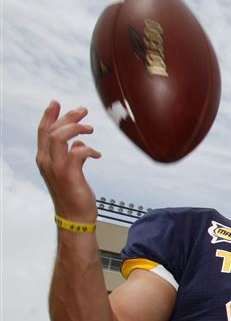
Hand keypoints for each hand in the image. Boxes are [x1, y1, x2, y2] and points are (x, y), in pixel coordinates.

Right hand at [36, 101, 101, 221]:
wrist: (75, 217)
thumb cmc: (74, 194)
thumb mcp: (70, 172)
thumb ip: (71, 155)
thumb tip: (78, 143)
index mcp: (44, 159)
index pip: (43, 131)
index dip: (49, 115)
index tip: (56, 102)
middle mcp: (46, 162)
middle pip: (52, 130)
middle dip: (67, 116)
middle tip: (83, 110)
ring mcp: (56, 168)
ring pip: (59, 137)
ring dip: (76, 128)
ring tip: (90, 129)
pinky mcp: (69, 175)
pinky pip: (77, 152)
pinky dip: (88, 149)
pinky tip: (97, 154)